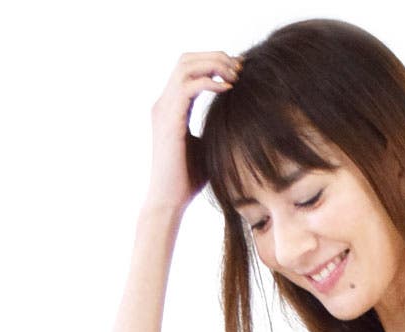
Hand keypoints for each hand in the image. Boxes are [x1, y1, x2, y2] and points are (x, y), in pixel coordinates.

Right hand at [146, 51, 242, 210]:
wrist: (170, 200)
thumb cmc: (188, 180)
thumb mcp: (207, 145)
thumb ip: (215, 127)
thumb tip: (238, 119)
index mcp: (172, 107)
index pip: (189, 69)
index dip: (214, 62)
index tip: (240, 70)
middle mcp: (164, 103)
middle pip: (186, 59)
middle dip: (215, 57)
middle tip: (241, 67)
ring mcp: (163, 109)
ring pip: (185, 66)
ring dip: (213, 65)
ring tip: (236, 75)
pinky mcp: (168, 120)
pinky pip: (187, 87)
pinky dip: (209, 82)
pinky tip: (228, 89)